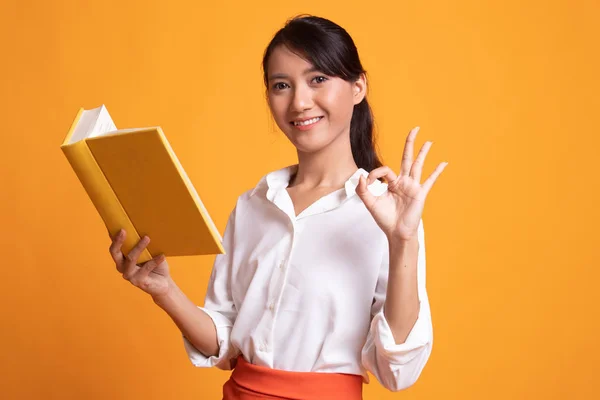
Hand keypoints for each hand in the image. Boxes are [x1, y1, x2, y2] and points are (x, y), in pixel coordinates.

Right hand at [109, 229, 171, 298]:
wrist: (163, 283)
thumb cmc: (154, 265)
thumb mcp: (148, 253)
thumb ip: (142, 244)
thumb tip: (143, 227)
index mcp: (122, 259)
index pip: (114, 247)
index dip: (113, 237)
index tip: (116, 225)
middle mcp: (122, 267)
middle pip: (115, 253)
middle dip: (118, 241)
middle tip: (123, 231)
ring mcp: (129, 275)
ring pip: (131, 259)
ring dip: (138, 247)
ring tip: (147, 238)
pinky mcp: (139, 281)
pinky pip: (147, 268)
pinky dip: (155, 261)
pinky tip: (162, 256)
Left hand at [355, 127, 447, 241]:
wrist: (396, 232)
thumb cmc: (385, 219)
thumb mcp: (370, 203)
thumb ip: (363, 190)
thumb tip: (360, 176)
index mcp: (392, 183)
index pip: (384, 169)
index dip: (374, 174)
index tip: (367, 183)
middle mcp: (404, 182)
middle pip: (407, 158)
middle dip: (410, 143)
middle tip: (414, 129)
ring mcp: (413, 186)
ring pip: (418, 165)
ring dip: (423, 152)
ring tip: (429, 141)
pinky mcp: (420, 193)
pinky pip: (429, 180)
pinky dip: (437, 172)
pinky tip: (444, 163)